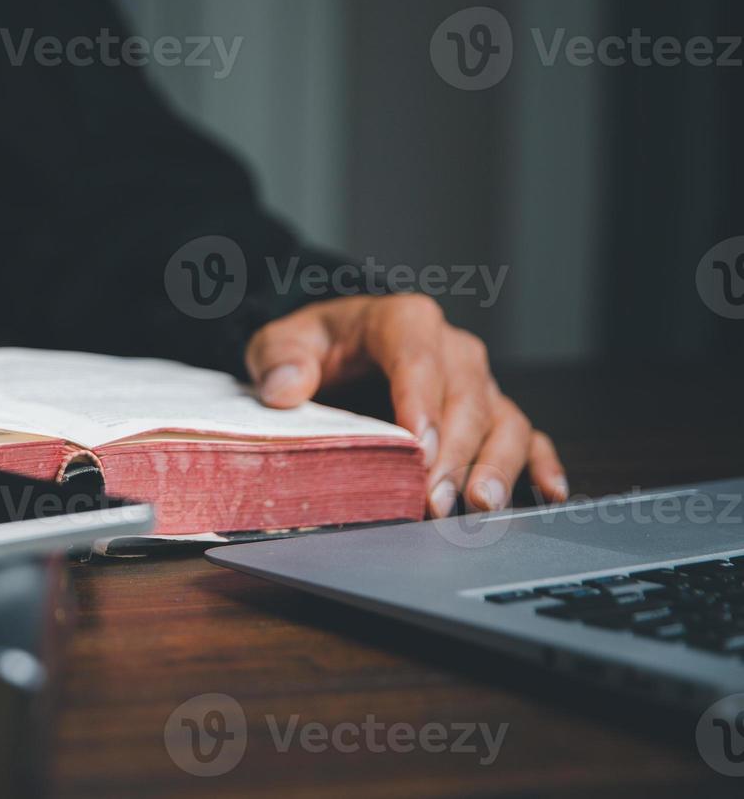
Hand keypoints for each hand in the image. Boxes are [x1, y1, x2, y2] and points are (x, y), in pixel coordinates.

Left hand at [245, 294, 566, 516]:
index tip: (416, 446)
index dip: (420, 400)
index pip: (417, 356)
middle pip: (465, 398)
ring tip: (481, 506)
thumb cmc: (314, 346)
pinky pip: (528, 436)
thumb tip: (286, 389)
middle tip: (436, 500)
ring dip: (496, 465)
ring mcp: (477, 384)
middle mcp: (452, 350)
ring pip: (502, 420)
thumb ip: (280, 359)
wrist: (335, 348)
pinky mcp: (490, 414)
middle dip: (454, 453)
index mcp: (403, 321)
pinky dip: (541, 464)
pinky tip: (546, 495)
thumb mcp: (282, 341)